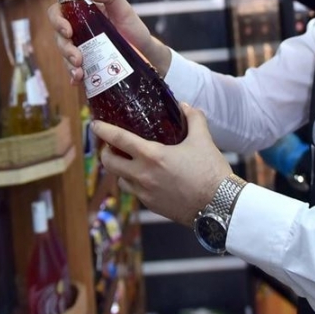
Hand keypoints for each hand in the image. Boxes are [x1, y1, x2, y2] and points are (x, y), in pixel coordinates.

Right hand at [47, 0, 171, 84]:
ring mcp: (82, 48)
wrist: (145, 50)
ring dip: (69, 64)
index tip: (67, 30)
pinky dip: (74, 76)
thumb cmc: (133, 27)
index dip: (57, 20)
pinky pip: (75, 70)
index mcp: (82, 14)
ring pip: (65, 55)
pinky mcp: (88, 63)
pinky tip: (77, 80)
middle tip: (77, 57)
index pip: (58, 12)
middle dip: (65, 48)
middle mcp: (78, 31)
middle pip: (59, 37)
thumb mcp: (124, 8)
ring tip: (80, 72)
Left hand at [92, 103, 231, 225]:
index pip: (117, 139)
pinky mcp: (152, 206)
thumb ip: (193, 119)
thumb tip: (185, 107)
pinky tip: (149, 179)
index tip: (95, 124)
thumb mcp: (203, 139)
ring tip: (130, 163)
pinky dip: (137, 184)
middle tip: (112, 146)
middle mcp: (142, 175)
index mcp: (152, 156)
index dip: (103, 130)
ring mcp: (145, 193)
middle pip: (109, 163)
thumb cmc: (211, 172)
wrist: (219, 205)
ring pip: (121, 180)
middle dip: (106, 153)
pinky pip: (136, 193)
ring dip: (121, 170)